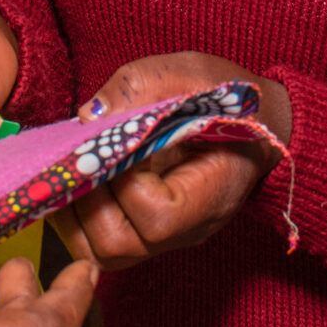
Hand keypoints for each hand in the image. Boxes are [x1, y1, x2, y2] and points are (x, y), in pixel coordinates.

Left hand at [53, 53, 288, 273]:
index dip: (125, 183)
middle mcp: (187, 230)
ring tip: (75, 168)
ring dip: (72, 211)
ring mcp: (164, 238)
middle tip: (83, 156)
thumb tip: (89, 116)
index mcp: (212, 193)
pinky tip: (78, 178)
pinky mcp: (144, 233)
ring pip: (100, 253)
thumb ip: (141, 88)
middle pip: (119, 245)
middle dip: (86, 198)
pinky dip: (74, 216)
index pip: (158, 217)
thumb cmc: (228, 99)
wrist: (254, 123)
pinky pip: (97, 245)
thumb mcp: (190, 74)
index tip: (120, 144)